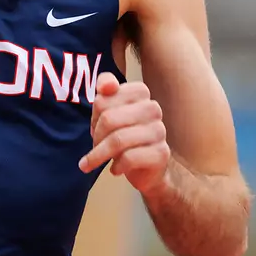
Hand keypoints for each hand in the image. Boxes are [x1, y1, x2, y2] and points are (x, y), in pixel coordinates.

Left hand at [78, 73, 171, 194]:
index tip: (96, 128)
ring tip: (96, 162)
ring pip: (118, 140)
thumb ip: (105, 91)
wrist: (146, 169)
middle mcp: (152, 108)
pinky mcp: (161, 153)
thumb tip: (106, 85)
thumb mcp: (107, 112)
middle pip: (109, 119)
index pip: (102, 100)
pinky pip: (129, 158)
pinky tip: (115, 170)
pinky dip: (116, 167)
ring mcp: (159, 130)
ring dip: (100, 155)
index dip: (94, 118)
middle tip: (95, 148)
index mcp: (139, 92)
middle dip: (96, 137)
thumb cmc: (123, 137)